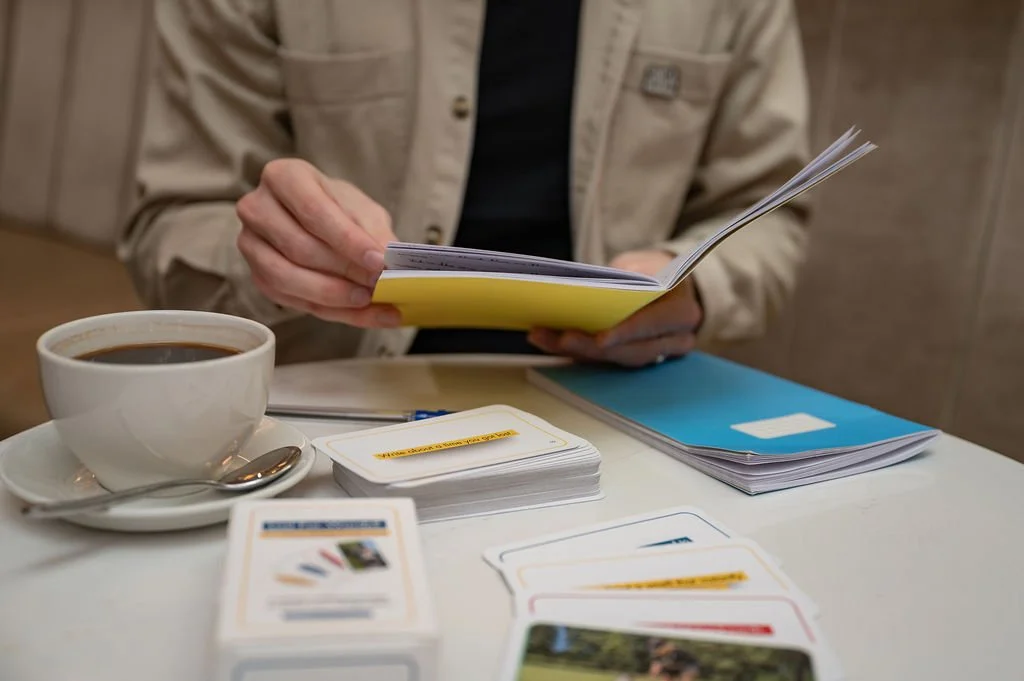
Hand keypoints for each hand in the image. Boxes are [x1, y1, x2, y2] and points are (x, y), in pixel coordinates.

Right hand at [235, 158, 401, 326]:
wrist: (318, 219)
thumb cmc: (339, 208)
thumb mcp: (363, 211)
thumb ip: (374, 232)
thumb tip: (388, 262)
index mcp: (284, 177)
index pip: (313, 210)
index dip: (347, 240)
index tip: (378, 261)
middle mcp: (257, 207)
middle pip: (299, 247)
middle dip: (344, 271)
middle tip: (380, 285)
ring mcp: (250, 243)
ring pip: (287, 278)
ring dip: (334, 295)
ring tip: (369, 299)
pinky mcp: (257, 275)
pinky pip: (291, 300)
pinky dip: (331, 310)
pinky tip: (361, 312)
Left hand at [527, 249, 701, 367]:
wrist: (668, 284)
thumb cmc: (654, 271)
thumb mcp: (645, 264)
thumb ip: (627, 278)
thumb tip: (594, 285)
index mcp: (682, 312)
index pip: (653, 326)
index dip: (626, 333)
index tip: (600, 338)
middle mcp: (674, 339)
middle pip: (631, 351)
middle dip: (592, 347)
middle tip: (561, 338)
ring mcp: (655, 354)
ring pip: (614, 360)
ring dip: (575, 350)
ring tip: (543, 336)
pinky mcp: (632, 358)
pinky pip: (604, 360)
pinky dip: (575, 351)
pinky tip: (548, 340)